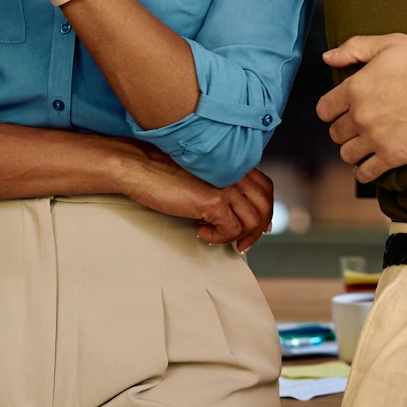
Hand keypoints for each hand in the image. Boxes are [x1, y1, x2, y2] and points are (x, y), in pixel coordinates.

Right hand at [116, 148, 274, 250]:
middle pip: (265, 205)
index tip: (258, 226)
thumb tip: (232, 209)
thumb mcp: (202, 174)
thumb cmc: (164, 170)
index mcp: (233, 163)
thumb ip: (220, 183)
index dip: (265, 208)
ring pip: (253, 221)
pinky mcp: (214, 201)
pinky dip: (219, 237)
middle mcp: (235, 172)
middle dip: (257, 229)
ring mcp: (227, 186)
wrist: (141, 167)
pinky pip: (231, 230)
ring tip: (217, 237)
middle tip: (242, 243)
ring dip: (238, 236)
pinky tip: (201, 232)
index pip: (265, 187)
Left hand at [317, 34, 406, 182]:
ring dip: (353, 150)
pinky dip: (364, 171)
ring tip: (365, 145)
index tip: (341, 111)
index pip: (324, 109)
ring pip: (347, 154)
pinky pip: (366, 173)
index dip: (332, 110)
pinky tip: (371, 164)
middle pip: (335, 133)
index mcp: (355, 88)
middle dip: (344, 129)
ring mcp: (375, 138)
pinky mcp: (392, 156)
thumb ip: (355, 48)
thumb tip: (328, 57)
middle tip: (358, 126)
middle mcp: (360, 115)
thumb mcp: (390, 44)